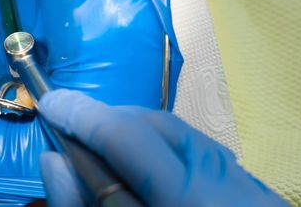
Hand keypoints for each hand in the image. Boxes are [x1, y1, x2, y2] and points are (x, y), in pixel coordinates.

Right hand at [38, 90, 288, 206]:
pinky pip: (194, 147)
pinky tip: (141, 161)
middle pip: (154, 125)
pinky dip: (158, 145)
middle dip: (106, 120)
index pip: (127, 137)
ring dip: (131, 130)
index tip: (50, 102)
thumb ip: (89, 204)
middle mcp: (222, 177)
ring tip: (99, 142)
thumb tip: (54, 158)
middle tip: (70, 125)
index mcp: (191, 201)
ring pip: (175, 131)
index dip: (83, 116)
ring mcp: (242, 178)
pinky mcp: (250, 183)